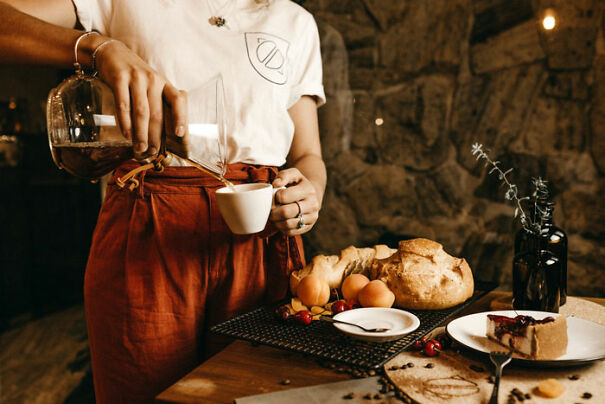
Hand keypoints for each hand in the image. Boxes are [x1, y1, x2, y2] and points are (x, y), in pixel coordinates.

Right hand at [92, 38, 186, 158]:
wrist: (111, 53)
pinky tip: (127, 134)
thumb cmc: (133, 76)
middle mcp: (153, 80)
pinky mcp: (119, 78)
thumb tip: (158, 134)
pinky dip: (125, 122)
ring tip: (140, 148)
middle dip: (155, 135)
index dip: (180, 117)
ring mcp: (136, 78)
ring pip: (141, 112)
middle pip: (157, 113)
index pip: (177, 101)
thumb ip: (156, 103)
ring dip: (141, 133)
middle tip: (152, 151)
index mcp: (163, 83)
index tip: (179, 134)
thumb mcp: (150, 85)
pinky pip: (123, 105)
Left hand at [270, 168, 320, 235]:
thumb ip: (283, 175)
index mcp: (308, 190)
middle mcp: (312, 204)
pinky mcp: (308, 227)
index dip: (274, 197)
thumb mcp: (293, 174)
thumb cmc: (298, 184)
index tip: (274, 197)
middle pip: (286, 212)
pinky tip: (280, 221)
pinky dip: (282, 228)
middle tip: (270, 210)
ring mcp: (312, 217)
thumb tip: (275, 184)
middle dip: (273, 212)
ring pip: (288, 224)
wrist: (312, 195)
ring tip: (274, 216)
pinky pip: (291, 232)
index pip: (284, 196)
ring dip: (276, 222)